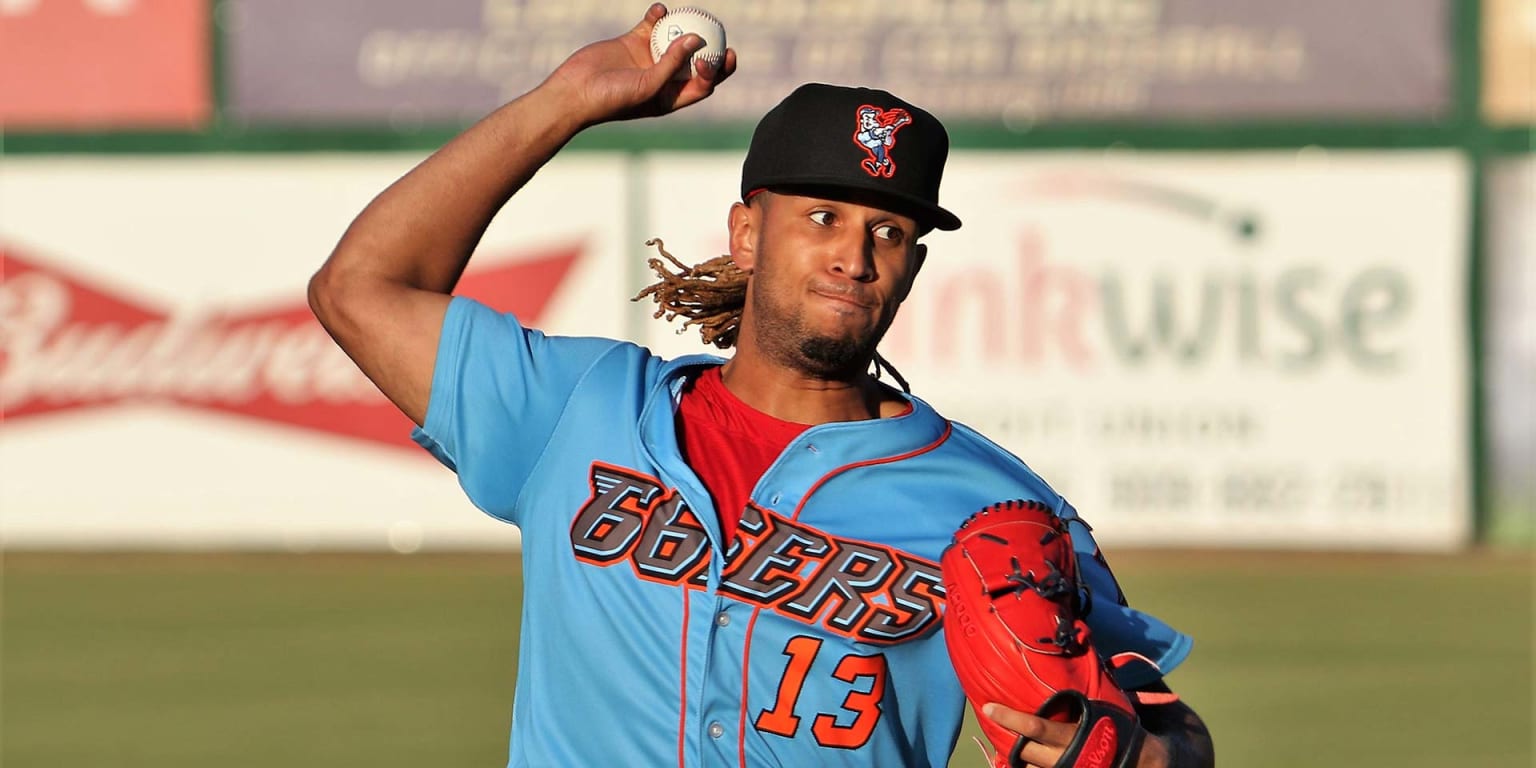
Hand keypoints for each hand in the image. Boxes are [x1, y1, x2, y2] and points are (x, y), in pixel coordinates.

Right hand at [544, 3, 736, 126]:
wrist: (574, 92)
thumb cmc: (612, 99)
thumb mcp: (648, 86)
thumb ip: (672, 63)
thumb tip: (696, 38)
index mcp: (671, 97)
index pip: (702, 84)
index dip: (714, 71)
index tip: (712, 57)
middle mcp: (663, 78)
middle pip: (694, 60)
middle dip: (710, 46)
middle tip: (720, 29)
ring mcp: (647, 59)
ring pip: (673, 39)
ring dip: (683, 26)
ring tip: (690, 13)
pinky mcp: (632, 42)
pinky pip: (651, 26)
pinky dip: (657, 16)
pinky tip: (660, 9)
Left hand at [981, 703, 1170, 767]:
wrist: (1146, 763)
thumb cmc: (1126, 729)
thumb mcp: (1109, 707)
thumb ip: (1092, 687)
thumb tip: (1082, 645)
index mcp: (1077, 734)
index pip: (1035, 726)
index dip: (1010, 718)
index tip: (988, 707)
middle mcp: (1068, 757)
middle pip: (1025, 750)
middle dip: (1007, 737)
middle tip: (992, 718)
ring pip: (1029, 766)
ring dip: (1016, 756)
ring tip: (1004, 741)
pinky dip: (1030, 765)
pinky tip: (1023, 758)